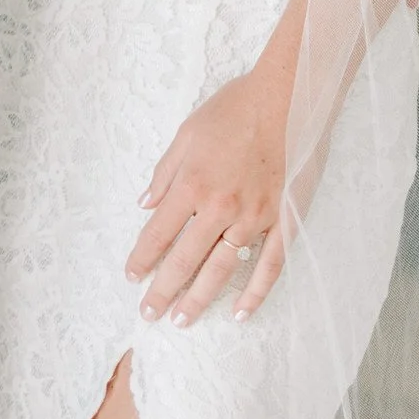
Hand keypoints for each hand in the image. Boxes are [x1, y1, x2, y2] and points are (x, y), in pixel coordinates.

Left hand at [126, 63, 290, 327]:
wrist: (287, 97)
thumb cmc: (234, 109)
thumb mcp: (187, 132)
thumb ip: (165, 173)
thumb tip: (145, 205)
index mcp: (193, 184)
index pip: (159, 232)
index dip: (142, 258)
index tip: (132, 277)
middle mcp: (221, 208)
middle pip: (185, 259)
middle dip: (163, 290)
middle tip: (149, 314)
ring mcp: (255, 218)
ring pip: (222, 270)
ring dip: (200, 299)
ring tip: (182, 321)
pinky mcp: (284, 221)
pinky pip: (269, 266)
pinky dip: (255, 293)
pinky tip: (240, 313)